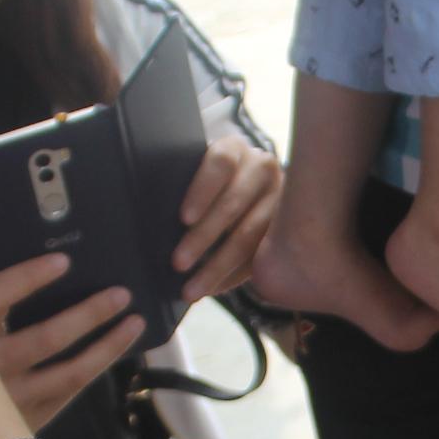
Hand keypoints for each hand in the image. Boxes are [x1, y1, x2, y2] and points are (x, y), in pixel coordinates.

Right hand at [0, 254, 145, 428]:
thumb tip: (49, 274)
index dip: (29, 277)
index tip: (63, 262)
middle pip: (48, 338)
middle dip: (90, 314)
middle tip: (121, 294)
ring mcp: (11, 400)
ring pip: (71, 372)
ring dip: (108, 345)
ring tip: (134, 322)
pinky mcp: (28, 421)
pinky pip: (70, 392)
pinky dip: (96, 369)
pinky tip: (114, 350)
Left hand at [174, 133, 283, 305]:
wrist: (243, 187)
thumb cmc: (203, 184)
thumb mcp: (193, 174)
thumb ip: (179, 184)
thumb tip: (150, 217)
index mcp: (234, 148)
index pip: (220, 163)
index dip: (202, 190)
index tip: (183, 218)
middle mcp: (263, 168)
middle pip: (233, 203)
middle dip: (203, 237)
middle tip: (178, 263)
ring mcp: (280, 198)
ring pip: (249, 236)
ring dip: (217, 267)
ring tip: (191, 289)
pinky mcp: (287, 229)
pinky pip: (260, 257)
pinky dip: (233, 277)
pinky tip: (213, 290)